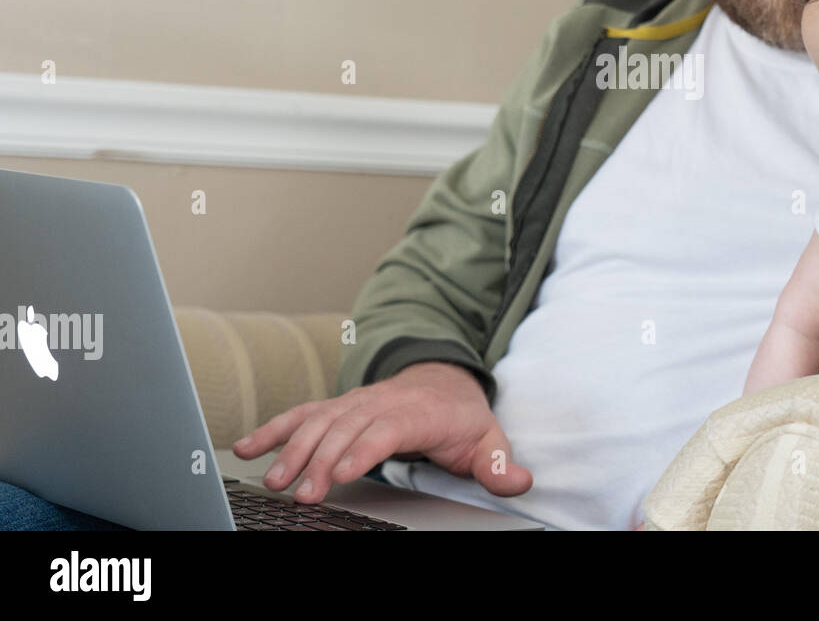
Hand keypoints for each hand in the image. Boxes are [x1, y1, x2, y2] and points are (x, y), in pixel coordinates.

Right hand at [231, 361, 532, 503]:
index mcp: (418, 410)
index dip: (364, 449)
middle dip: (321, 460)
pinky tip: (246, 448)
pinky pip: (301, 414)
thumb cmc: (460, 414)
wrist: (442, 378)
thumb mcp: (487, 437)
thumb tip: (519, 480)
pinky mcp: (335, 407)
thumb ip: (498, 462)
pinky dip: (272, 429)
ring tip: (273, 480)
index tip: (344, 473)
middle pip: (346, 429)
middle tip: (304, 494)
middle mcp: (380, 402)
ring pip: (318, 421)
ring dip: (292, 449)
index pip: (387, 428)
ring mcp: (354, 403)